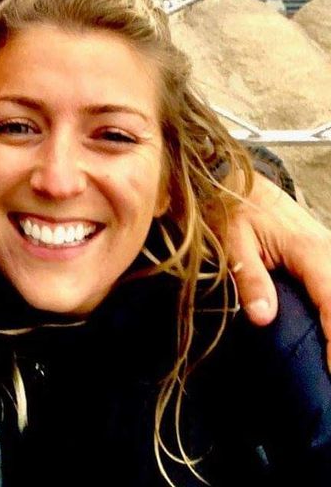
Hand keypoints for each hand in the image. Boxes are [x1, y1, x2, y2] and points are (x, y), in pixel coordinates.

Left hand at [226, 174, 330, 366]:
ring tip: (326, 361)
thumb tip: (263, 318)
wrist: (232, 176)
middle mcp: (328, 251)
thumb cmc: (229, 205)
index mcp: (309, 250)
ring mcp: (329, 252)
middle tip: (326, 374)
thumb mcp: (231, 240)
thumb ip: (249, 277)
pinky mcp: (323, 254)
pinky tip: (325, 337)